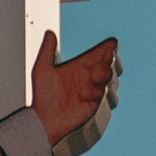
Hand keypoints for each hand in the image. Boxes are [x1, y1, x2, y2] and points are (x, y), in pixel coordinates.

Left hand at [31, 27, 118, 148]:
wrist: (45, 123)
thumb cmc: (42, 99)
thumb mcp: (42, 70)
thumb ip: (46, 50)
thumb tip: (49, 33)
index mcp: (80, 67)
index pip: (99, 54)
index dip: (107, 48)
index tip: (112, 44)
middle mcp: (90, 79)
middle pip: (110, 65)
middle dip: (108, 62)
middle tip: (99, 64)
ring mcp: (95, 93)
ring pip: (113, 80)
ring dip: (106, 77)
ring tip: (95, 78)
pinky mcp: (98, 107)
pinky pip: (111, 98)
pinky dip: (106, 93)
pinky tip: (94, 93)